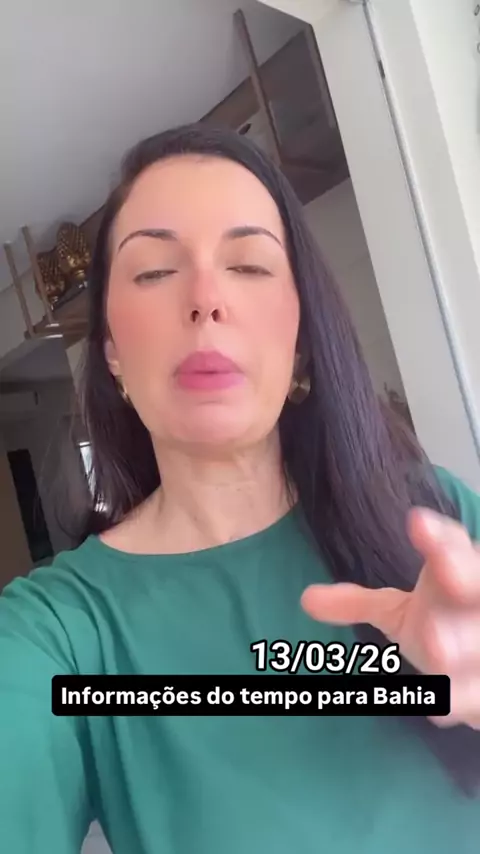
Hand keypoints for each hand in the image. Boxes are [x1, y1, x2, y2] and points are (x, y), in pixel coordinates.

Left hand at [301, 509, 479, 728]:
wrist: (479, 667)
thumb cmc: (441, 626)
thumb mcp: (400, 612)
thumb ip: (358, 603)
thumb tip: (307, 599)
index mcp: (452, 573)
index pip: (450, 546)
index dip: (437, 537)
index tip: (415, 522)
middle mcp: (474, 601)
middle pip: (476, 582)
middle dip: (463, 578)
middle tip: (445, 578)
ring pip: (479, 639)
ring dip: (461, 645)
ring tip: (438, 649)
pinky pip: (478, 690)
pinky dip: (463, 697)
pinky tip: (440, 709)